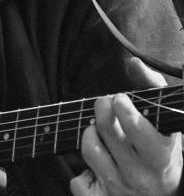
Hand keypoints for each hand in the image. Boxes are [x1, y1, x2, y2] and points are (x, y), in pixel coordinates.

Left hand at [70, 57, 181, 195]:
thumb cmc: (163, 153)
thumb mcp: (167, 126)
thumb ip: (152, 90)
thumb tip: (134, 62)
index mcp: (162, 156)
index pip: (139, 129)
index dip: (124, 110)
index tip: (119, 99)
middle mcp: (142, 175)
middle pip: (107, 131)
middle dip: (102, 110)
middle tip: (104, 104)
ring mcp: (120, 190)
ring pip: (89, 149)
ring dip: (90, 134)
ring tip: (102, 133)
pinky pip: (77, 179)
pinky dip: (82, 170)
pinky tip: (98, 167)